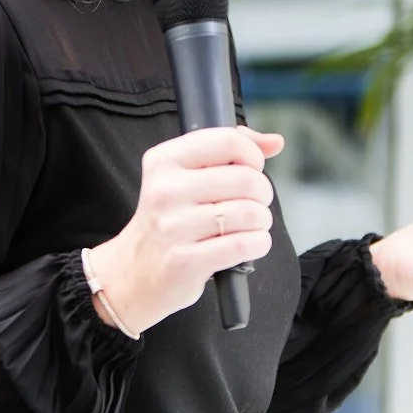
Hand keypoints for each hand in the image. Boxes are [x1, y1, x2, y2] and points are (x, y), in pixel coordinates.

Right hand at [86, 126, 280, 333]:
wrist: (136, 271)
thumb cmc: (171, 219)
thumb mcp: (186, 175)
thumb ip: (231, 151)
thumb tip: (276, 141)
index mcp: (164, 160)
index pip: (227, 141)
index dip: (252, 155)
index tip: (251, 169)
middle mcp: (165, 190)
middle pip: (246, 179)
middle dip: (262, 193)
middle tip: (253, 203)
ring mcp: (173, 227)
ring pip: (249, 213)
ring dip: (261, 221)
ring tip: (248, 225)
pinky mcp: (185, 261)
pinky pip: (244, 245)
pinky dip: (258, 243)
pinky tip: (248, 244)